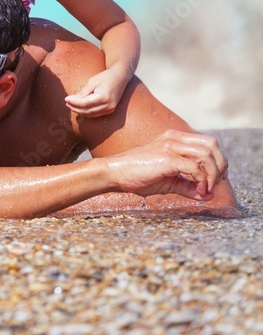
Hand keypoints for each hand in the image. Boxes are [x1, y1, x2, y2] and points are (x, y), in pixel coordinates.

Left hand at [65, 67, 127, 116]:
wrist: (120, 77)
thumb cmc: (106, 77)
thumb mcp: (92, 82)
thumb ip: (83, 92)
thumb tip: (71, 99)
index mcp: (104, 97)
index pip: (85, 104)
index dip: (74, 102)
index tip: (66, 99)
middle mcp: (108, 106)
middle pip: (87, 111)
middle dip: (75, 108)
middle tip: (67, 103)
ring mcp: (110, 109)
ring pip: (91, 114)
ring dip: (80, 111)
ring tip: (71, 105)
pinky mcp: (110, 110)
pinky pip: (96, 114)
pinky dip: (87, 111)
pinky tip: (80, 107)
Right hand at [102, 129, 227, 200]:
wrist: (113, 174)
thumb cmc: (136, 176)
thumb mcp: (168, 181)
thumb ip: (188, 186)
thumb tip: (208, 196)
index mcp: (173, 138)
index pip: (207, 142)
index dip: (218, 160)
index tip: (217, 178)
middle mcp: (173, 138)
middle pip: (212, 145)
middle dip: (220, 166)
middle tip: (216, 183)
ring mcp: (170, 146)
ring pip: (207, 155)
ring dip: (213, 175)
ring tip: (206, 190)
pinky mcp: (167, 158)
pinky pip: (196, 168)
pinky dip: (202, 181)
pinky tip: (198, 191)